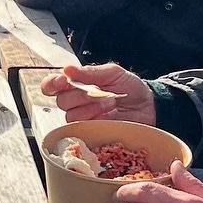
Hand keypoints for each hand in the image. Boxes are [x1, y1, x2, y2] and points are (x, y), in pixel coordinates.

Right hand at [39, 61, 155, 126]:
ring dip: (91, 107)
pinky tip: (110, 115)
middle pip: (61, 101)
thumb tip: (68, 69)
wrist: (150, 107)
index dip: (52, 84)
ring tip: (110, 103)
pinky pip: (83, 128)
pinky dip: (98, 119)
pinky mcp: (91, 133)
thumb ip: (90, 72)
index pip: (53, 85)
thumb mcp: (113, 73)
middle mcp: (77, 102)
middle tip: (98, 91)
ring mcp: (84, 119)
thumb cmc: (131, 88)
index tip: (62, 82)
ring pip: (71, 115)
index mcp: (78, 85)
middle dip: (80, 95)